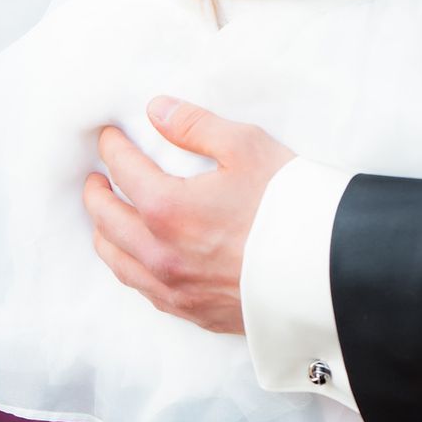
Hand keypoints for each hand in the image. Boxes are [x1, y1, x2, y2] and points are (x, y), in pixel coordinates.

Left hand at [83, 97, 292, 334]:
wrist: (324, 268)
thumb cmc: (288, 203)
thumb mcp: (246, 146)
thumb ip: (195, 125)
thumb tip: (157, 110)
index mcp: (167, 208)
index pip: (123, 171)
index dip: (112, 148)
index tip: (109, 137)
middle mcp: (160, 253)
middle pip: (106, 220)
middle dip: (97, 193)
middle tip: (96, 177)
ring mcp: (173, 287)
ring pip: (117, 260)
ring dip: (105, 233)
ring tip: (107, 217)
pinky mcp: (191, 311)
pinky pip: (142, 288)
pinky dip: (128, 265)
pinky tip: (137, 257)